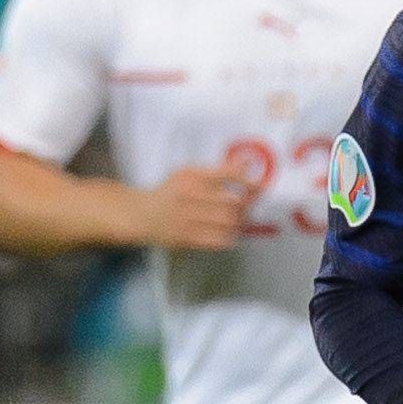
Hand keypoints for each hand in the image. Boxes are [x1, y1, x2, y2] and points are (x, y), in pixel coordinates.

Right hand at [133, 167, 250, 250]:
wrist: (143, 215)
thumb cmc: (170, 192)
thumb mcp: (188, 173)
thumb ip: (218, 170)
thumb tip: (248, 163)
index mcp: (191, 176)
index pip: (228, 175)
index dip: (249, 181)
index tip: (259, 185)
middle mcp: (189, 196)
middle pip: (233, 202)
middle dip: (246, 204)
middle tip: (247, 205)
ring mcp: (188, 218)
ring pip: (229, 221)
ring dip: (240, 221)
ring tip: (238, 218)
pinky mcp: (187, 238)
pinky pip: (220, 239)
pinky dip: (230, 236)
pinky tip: (227, 231)